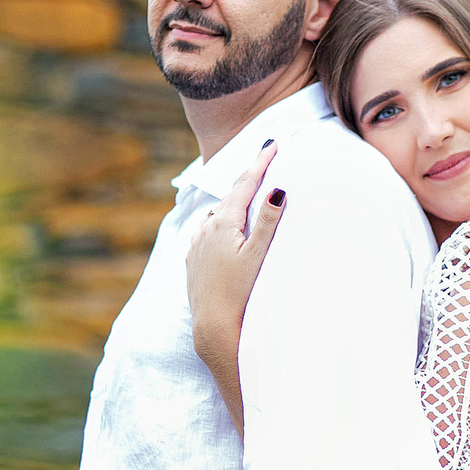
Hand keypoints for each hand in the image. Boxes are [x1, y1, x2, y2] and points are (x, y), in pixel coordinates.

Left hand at [187, 141, 285, 374]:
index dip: (260, 163)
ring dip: (231, 201)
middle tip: (262, 161)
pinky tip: (222, 226)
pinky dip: (217, 222)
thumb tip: (277, 189)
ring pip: (216, 213)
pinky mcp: (192, 260)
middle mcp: (205, 228)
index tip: (272, 144)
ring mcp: (196, 244)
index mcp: (223, 223)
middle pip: (230, 195)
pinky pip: (205, 231)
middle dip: (247, 179)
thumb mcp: (257, 255)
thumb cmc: (239, 293)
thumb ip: (267, 221)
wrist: (213, 326)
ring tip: (245, 194)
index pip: (245, 184)